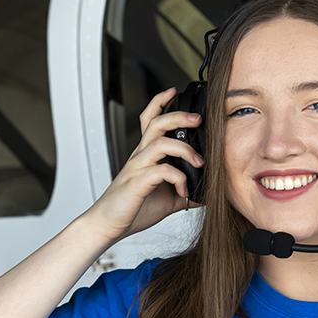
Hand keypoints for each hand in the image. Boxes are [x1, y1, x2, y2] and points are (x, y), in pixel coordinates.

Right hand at [83, 87, 203, 240]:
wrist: (109, 225)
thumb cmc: (133, 208)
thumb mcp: (167, 198)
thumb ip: (184, 190)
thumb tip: (207, 192)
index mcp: (145, 155)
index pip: (149, 120)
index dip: (159, 102)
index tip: (174, 91)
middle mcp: (140, 157)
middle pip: (156, 123)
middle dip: (178, 116)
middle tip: (198, 119)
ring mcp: (137, 168)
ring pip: (159, 143)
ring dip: (184, 149)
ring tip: (199, 161)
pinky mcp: (137, 183)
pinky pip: (160, 171)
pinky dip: (177, 178)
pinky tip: (184, 189)